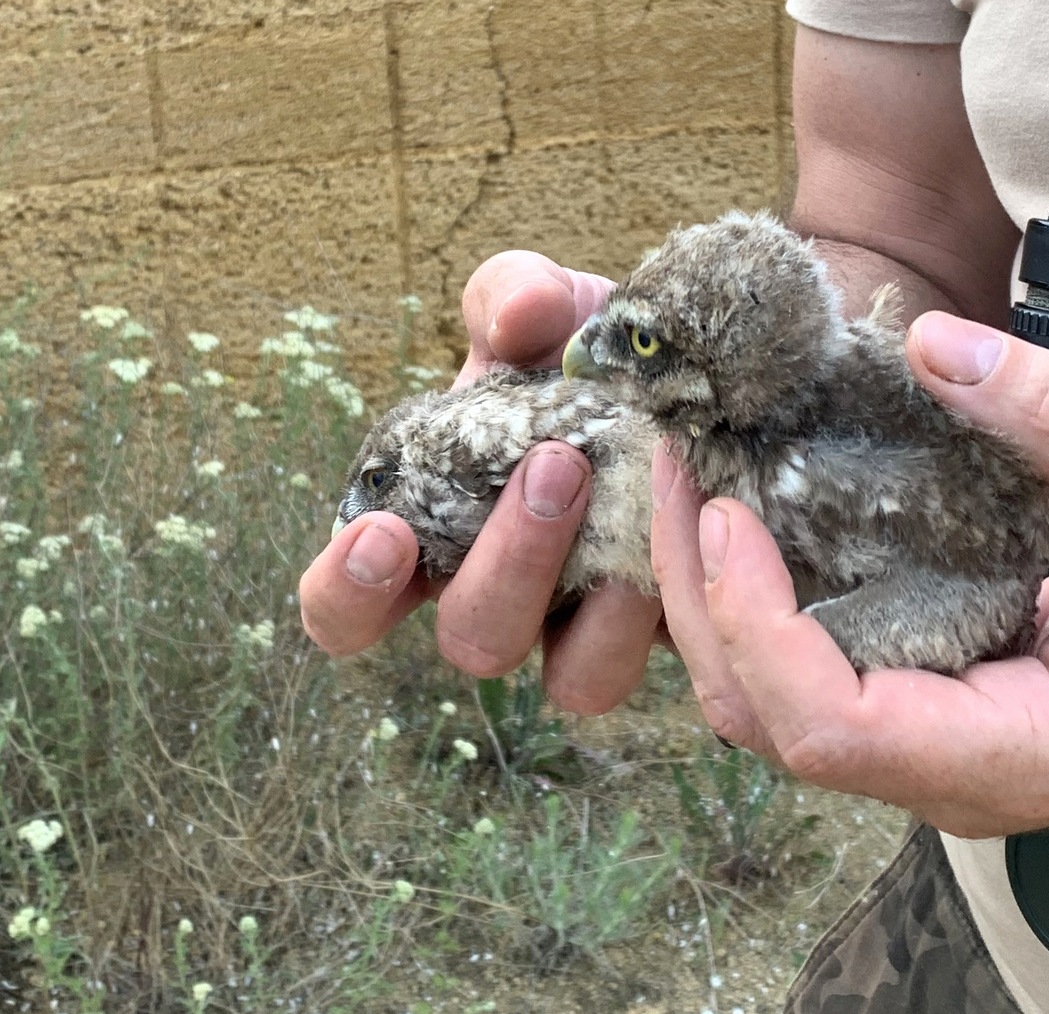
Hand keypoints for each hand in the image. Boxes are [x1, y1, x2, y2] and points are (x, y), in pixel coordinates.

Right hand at [299, 253, 663, 713]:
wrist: (700, 379)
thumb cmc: (589, 354)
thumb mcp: (548, 308)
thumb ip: (513, 297)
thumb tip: (515, 322)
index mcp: (435, 532)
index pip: (349, 610)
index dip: (348, 593)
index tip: (383, 532)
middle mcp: (504, 597)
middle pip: (473, 640)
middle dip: (510, 562)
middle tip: (556, 466)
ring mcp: (591, 629)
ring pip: (572, 680)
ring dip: (597, 606)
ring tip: (634, 501)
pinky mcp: (672, 633)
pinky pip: (674, 658)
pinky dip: (674, 605)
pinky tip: (692, 525)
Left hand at [650, 311, 1048, 837]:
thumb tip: (931, 342)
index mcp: (1021, 757)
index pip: (832, 731)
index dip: (755, 628)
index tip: (724, 512)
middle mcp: (958, 776)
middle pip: (771, 721)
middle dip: (701, 600)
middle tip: (671, 466)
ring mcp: (940, 751)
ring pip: (777, 707)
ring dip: (718, 600)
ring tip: (689, 477)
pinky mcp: (937, 709)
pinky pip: (818, 674)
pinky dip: (768, 599)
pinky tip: (753, 509)